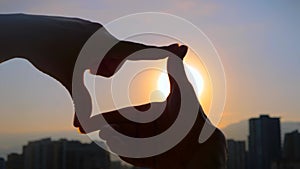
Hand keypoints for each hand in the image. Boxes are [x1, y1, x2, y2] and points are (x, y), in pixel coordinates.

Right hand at [95, 52, 226, 168]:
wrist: (204, 145)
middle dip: (107, 128)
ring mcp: (151, 146)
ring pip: (128, 143)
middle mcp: (149, 130)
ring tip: (106, 136)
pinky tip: (116, 148)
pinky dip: (126, 153)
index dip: (109, 116)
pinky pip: (137, 157)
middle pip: (122, 129)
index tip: (94, 117)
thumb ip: (176, 71)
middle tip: (90, 128)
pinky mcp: (154, 160)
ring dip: (115, 139)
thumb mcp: (183, 91)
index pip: (125, 115)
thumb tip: (181, 46)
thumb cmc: (193, 116)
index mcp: (151, 114)